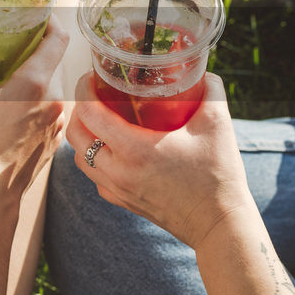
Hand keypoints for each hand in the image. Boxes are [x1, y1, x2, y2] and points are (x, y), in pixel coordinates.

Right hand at [0, 15, 66, 199]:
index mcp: (34, 83)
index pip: (59, 38)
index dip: (50, 22)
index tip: (36, 16)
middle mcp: (54, 99)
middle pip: (51, 62)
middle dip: (33, 52)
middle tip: (10, 46)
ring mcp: (57, 121)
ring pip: (50, 87)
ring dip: (34, 80)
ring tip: (8, 79)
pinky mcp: (55, 139)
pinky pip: (50, 110)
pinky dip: (36, 104)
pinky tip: (13, 110)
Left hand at [67, 72, 251, 249]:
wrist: (219, 224)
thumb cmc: (218, 174)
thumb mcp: (217, 123)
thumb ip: (210, 88)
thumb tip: (203, 70)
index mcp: (135, 150)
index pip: (89, 113)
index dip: (84, 89)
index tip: (92, 75)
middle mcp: (118, 172)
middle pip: (75, 135)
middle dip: (79, 109)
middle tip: (95, 93)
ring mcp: (117, 190)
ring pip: (79, 158)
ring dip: (83, 134)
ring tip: (99, 117)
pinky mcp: (122, 202)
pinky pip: (95, 176)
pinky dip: (95, 158)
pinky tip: (113, 147)